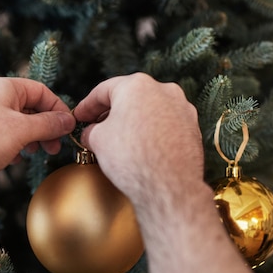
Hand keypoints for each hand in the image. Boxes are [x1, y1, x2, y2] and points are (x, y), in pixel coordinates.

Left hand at [0, 77, 74, 197]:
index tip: (68, 128)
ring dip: (31, 138)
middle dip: (46, 127)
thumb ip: (47, 124)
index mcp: (3, 88)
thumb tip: (67, 120)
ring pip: (18, 124)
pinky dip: (14, 146)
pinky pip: (4, 136)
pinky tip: (15, 159)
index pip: (41, 91)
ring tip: (36, 153)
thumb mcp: (21, 131)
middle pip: (30, 107)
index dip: (57, 109)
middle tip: (54, 147)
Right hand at [73, 73, 205, 209]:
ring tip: (119, 139)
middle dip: (111, 113)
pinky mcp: (192, 127)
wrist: (168, 187)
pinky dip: (151, 131)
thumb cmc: (133, 159)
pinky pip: (165, 124)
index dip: (87, 106)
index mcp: (136, 86)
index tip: (80, 116)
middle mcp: (163, 90)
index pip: (103, 91)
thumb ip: (91, 130)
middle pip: (129, 97)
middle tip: (96, 127)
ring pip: (149, 110)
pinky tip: (141, 147)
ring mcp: (182, 108)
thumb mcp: (98, 140)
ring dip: (133, 121)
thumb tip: (92, 133)